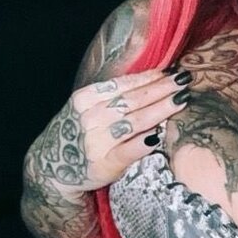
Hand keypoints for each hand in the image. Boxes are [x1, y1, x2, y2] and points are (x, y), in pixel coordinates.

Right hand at [28, 66, 191, 200]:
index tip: (171, 71)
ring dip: (161, 109)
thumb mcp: (88, 108)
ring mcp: (97, 142)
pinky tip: (161, 134)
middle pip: (133, 100)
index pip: (123, 84)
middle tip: (184, 80)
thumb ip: (114, 96)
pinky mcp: (104, 164)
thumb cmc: (79, 133)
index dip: (150, 77)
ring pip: (135, 121)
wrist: (52, 166)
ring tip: (181, 100)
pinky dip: (145, 142)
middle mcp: (90, 118)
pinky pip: (129, 150)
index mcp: (85, 99)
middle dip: (162, 89)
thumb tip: (155, 78)